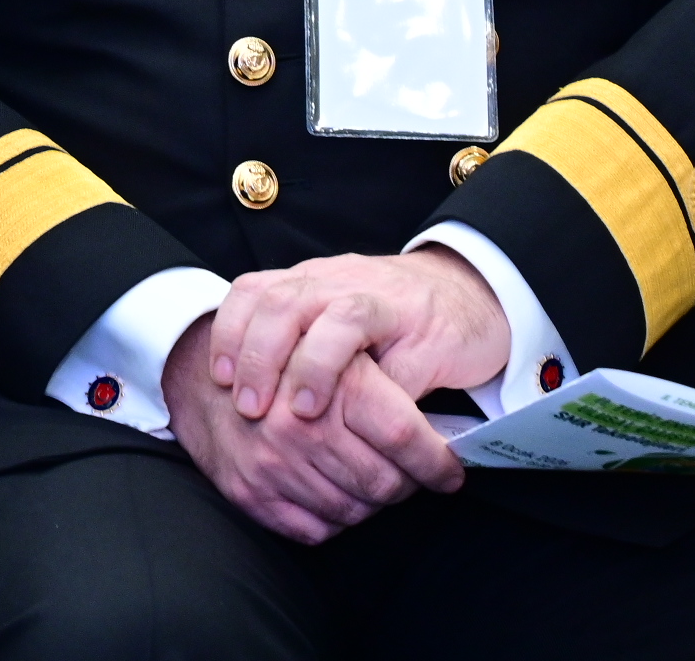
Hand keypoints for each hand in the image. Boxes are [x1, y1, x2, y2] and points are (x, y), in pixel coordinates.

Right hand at [162, 309, 458, 543]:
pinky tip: (334, 490)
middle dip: (407, 484)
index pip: (403, 434)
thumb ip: (389, 379)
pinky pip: (317, 530)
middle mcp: (297, 426)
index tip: (451, 473)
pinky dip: (335, 518)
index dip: (436, 462)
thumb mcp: (338, 347)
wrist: (200, 370)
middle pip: (384, 482)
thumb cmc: (281, 356)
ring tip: (371, 478)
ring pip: (355, 510)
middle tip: (410, 475)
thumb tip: (440, 429)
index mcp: (329, 381)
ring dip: (371, 502)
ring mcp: (270, 465)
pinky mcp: (251, 494)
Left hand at [210, 246, 513, 428]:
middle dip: (257, 356)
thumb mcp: (338, 325)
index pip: (254, 291)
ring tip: (298, 412)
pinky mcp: (426, 328)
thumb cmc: (396, 318)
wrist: (475, 294)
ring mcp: (385, 300)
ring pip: (336, 317)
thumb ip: (299, 345)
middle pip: (284, 301)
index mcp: (313, 282)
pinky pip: (399, 354)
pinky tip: (359, 409)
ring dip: (309, 366)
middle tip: (248, 406)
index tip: (219, 380)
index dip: (230, 332)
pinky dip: (374, 382)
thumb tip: (245, 402)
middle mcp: (341, 281)